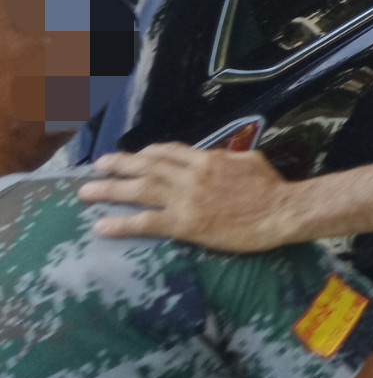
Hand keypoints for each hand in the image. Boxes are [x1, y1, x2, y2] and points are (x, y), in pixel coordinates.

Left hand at [79, 144, 295, 250]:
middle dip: (119, 165)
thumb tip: (215, 158)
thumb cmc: (272, 189)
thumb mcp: (251, 162)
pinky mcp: (186, 224)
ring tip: (86, 192)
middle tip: (97, 166)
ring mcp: (187, 199)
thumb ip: (228, 159)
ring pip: (140, 190)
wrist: (281, 211)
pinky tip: (102, 226)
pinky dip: (122, 223)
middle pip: (148, 166)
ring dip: (110, 189)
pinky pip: (147, 222)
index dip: (147, 153)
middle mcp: (192, 175)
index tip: (134, 156)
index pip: (170, 152)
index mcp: (208, 160)